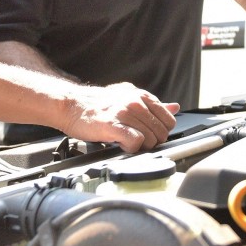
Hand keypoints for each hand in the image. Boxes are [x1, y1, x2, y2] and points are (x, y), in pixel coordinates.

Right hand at [63, 83, 178, 151]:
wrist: (71, 105)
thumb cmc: (98, 104)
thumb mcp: (128, 97)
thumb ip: (153, 104)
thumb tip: (174, 107)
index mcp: (142, 96)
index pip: (169, 120)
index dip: (160, 132)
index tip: (148, 134)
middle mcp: (136, 102)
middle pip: (161, 133)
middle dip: (151, 142)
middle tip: (135, 140)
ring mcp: (125, 113)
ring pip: (150, 139)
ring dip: (140, 147)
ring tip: (125, 141)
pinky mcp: (113, 125)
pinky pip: (136, 142)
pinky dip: (131, 148)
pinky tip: (121, 145)